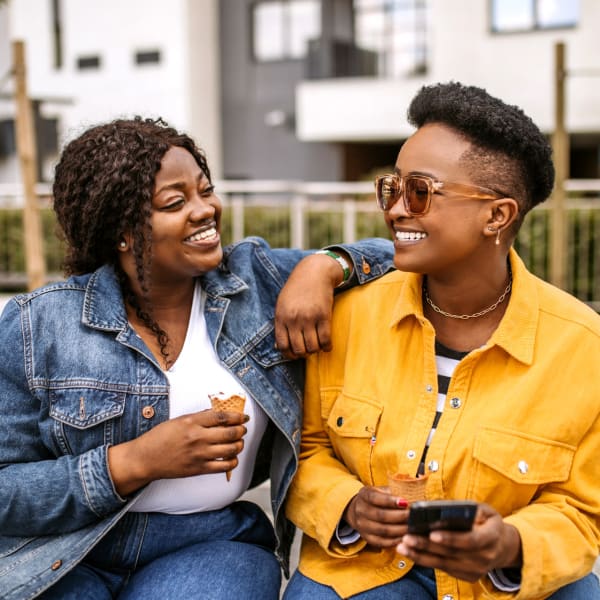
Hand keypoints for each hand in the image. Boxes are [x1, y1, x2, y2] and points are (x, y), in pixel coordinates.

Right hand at [108, 409, 247, 495]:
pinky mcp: (199, 469)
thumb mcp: (179, 420)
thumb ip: (199, 417)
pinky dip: (232, 462)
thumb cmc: (160, 437)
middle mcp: (198, 437)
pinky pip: (223, 467)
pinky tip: (232, 458)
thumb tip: (218, 414)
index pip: (222, 416)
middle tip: (243, 429)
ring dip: (239, 445)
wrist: (146, 459)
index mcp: (192, 422)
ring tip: (239, 442)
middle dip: (241, 430)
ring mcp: (199, 454)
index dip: (237, 416)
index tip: (243, 417)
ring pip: (230, 450)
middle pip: (230, 433)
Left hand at [275, 252, 349, 357]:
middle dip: (303, 354)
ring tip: (316, 346)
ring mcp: (309, 318)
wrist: (314, 272)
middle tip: (307, 350)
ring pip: (312, 347)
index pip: (283, 346)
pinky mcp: (324, 316)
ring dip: (315, 350)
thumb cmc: (296, 289)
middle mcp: (294, 319)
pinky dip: (327, 347)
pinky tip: (327, 346)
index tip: (295, 354)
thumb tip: (279, 347)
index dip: (289, 355)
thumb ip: (281, 325)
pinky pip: (325, 340)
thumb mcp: (282, 305)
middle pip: (299, 349)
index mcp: (281, 317)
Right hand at [343, 486, 409, 547]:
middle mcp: (360, 510)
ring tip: (412, 527)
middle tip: (414, 516)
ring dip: (400, 530)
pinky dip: (396, 540)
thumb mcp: (381, 490)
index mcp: (364, 495)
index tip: (405, 502)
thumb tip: (411, 497)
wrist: (359, 510)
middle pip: (381, 516)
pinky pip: (383, 542)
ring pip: (383, 530)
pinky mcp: (367, 538)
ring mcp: (362, 526)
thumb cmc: (376, 499)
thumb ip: (393, 492)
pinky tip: (405, 537)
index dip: (390, 501)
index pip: (375, 498)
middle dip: (400, 516)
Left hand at [396, 503, 521, 581]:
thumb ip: (467, 509)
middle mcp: (485, 557)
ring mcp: (476, 569)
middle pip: (451, 553)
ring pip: (444, 563)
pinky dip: (426, 560)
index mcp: (491, 537)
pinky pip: (443, 568)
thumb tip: (442, 508)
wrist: (501, 546)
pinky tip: (411, 552)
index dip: (451, 538)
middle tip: (407, 537)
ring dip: (420, 555)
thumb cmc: (488, 523)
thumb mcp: (484, 510)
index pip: (470, 540)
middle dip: (427, 545)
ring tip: (402, 546)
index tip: (432, 533)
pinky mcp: (467, 576)